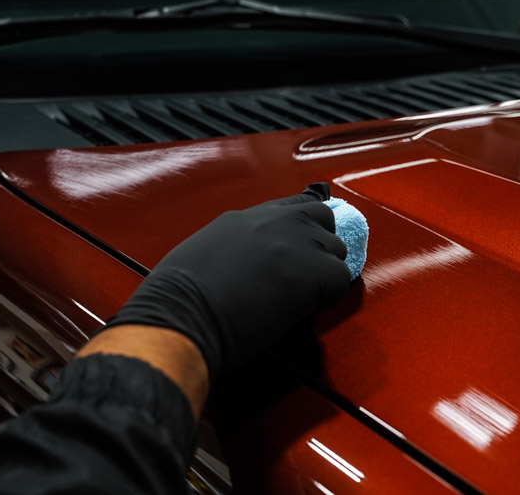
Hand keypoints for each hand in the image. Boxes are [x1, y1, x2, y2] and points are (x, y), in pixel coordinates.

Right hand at [103, 183, 351, 381]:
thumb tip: (245, 263)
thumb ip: (232, 248)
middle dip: (319, 243)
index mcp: (245, 218)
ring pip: (335, 248)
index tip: (299, 245)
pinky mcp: (313, 270)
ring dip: (325, 271)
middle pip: (321, 217)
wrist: (183, 314)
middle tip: (306, 272)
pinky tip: (308, 308)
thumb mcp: (201, 252)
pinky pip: (341, 278)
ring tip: (303, 296)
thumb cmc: (178, 297)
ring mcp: (297, 242)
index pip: (290, 205)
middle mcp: (275, 221)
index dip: (300, 226)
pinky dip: (330, 295)